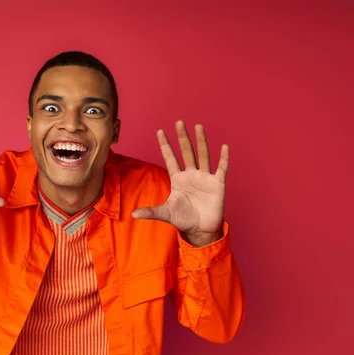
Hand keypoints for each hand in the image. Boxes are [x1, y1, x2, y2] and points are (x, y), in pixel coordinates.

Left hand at [132, 121, 228, 246]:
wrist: (200, 230)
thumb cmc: (183, 219)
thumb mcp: (165, 214)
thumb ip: (151, 212)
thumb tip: (133, 215)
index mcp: (178, 179)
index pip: (170, 158)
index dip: (165, 145)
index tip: (160, 131)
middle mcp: (191, 175)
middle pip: (186, 152)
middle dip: (182, 138)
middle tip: (179, 122)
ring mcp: (205, 178)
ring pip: (203, 155)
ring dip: (201, 141)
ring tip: (198, 126)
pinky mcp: (217, 184)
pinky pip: (221, 169)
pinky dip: (223, 158)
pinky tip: (224, 147)